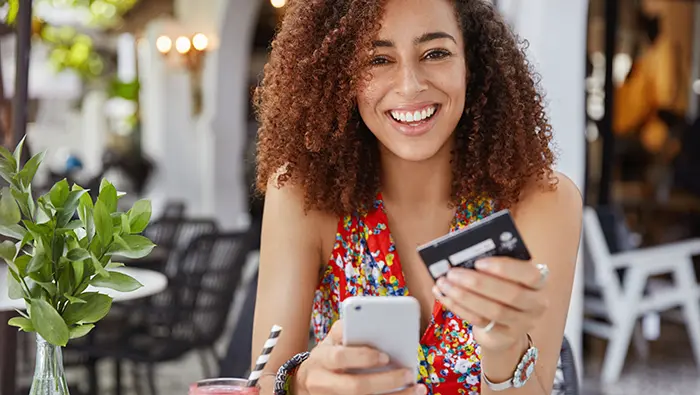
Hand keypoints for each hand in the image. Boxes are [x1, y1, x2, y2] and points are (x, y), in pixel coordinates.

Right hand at [296, 320, 426, 394]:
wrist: (306, 381)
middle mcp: (322, 381)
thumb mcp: (332, 339)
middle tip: (408, 373)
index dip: (363, 357)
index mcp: (321, 357)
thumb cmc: (329, 354)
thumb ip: (349, 331)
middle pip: (355, 387)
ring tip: (416, 388)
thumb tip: (378, 324)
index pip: (340, 356)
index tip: (386, 356)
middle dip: (385, 381)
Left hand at [432, 257, 548, 351]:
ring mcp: (522, 324)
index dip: (505, 268)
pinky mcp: (504, 337)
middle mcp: (536, 304)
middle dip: (478, 283)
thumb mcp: (504, 275)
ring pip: (493, 311)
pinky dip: (459, 308)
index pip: (530, 274)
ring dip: (464, 296)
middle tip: (452, 273)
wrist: (504, 325)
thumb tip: (464, 255)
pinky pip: (480, 322)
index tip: (479, 262)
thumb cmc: (502, 289)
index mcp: (539, 282)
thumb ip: (492, 265)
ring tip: (444, 284)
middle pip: (510, 295)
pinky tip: (444, 296)